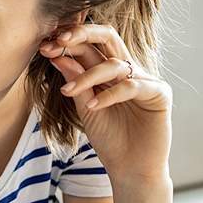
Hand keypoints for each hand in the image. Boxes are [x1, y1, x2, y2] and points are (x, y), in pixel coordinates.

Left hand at [38, 24, 172, 183]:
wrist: (130, 169)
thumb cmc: (108, 138)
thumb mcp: (84, 107)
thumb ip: (75, 81)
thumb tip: (56, 55)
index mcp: (108, 70)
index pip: (88, 45)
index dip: (66, 42)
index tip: (44, 47)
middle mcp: (127, 69)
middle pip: (107, 36)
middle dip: (81, 34)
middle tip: (58, 40)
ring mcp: (145, 79)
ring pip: (114, 64)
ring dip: (87, 76)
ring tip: (68, 92)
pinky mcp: (159, 94)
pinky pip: (132, 86)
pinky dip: (109, 95)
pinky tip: (93, 106)